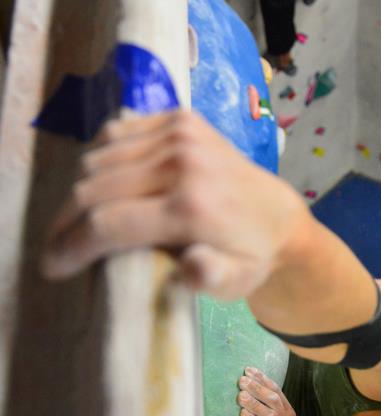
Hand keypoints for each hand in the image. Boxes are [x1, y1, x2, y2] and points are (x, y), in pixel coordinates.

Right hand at [41, 111, 306, 299]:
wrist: (278, 216)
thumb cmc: (249, 259)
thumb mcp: (236, 282)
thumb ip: (211, 278)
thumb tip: (192, 267)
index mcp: (191, 207)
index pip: (109, 223)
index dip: (73, 246)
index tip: (54, 266)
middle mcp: (182, 162)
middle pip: (95, 189)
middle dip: (67, 222)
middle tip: (57, 247)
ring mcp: (181, 133)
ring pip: (99, 159)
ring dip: (81, 192)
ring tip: (79, 221)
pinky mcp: (180, 119)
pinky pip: (117, 133)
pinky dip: (102, 160)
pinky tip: (105, 185)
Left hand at [237, 367, 307, 415]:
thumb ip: (272, 402)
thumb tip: (254, 383)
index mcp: (287, 409)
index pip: (275, 390)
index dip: (262, 378)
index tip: (248, 370)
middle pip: (272, 400)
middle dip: (257, 388)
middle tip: (242, 380)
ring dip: (254, 404)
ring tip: (241, 396)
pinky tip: (243, 415)